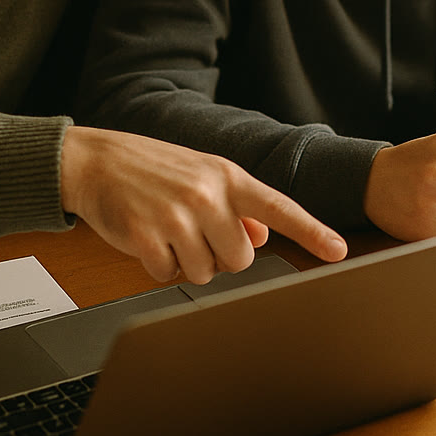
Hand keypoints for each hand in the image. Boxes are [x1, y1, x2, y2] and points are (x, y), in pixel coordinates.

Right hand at [60, 126, 346, 283]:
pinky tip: (148, 238)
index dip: (311, 231)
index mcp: (228, 177)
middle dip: (220, 255)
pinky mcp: (146, 236)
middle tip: (196, 232)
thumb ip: (238, 204)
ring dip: (188, 261)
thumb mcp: (203, 174)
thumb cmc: (154, 168)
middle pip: (241, 259)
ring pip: (205, 271)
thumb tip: (263, 233)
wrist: (96, 161)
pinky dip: (158, 265)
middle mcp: (207, 195)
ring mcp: (176, 216)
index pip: (279, 207)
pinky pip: (169, 274)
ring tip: (169, 230)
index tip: (338, 251)